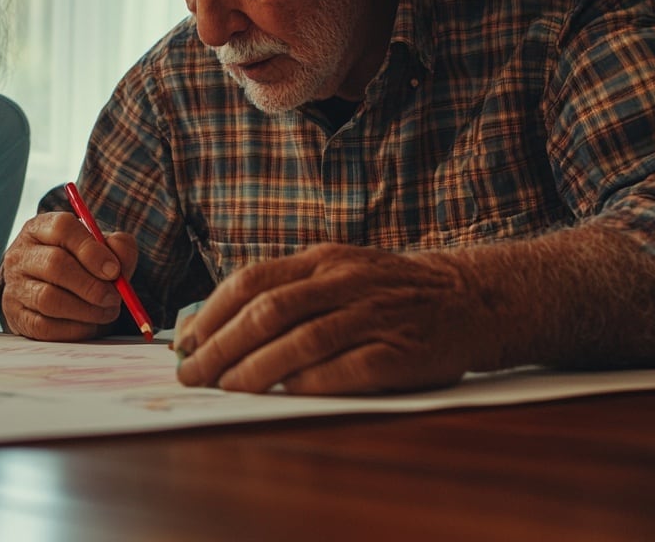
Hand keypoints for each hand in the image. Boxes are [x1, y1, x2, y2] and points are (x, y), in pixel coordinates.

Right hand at [0, 211, 139, 340]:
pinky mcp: (16, 316)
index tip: (114, 270)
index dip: (91, 250)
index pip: (62, 228)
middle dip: (91, 285)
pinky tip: (89, 325)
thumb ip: (118, 248)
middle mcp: (21, 254)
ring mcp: (14, 285)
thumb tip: (119, 264)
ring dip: (86, 310)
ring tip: (106, 312)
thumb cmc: (81, 265)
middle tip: (114, 298)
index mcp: (41, 228)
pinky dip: (74, 329)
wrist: (49, 292)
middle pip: (55, 264)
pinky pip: (45, 326)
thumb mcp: (101, 248)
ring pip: (49, 299)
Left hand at [173, 244, 473, 394]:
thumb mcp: (339, 272)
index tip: (184, 343)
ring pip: (301, 340)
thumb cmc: (390, 293)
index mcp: (323, 260)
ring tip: (226, 390)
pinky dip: (310, 383)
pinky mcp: (399, 353)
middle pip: (268, 311)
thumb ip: (290, 291)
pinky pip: (346, 369)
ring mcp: (373, 316)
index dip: (211, 313)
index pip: (252, 281)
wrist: (471, 299)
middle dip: (221, 346)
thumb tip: (221, 327)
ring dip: (255, 369)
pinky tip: (285, 394)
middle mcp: (344, 282)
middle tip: (192, 375)